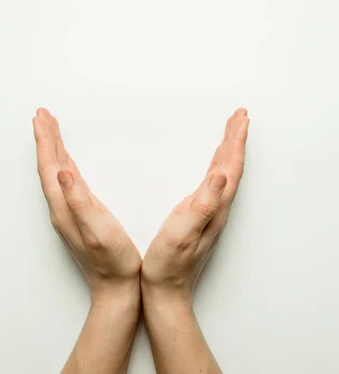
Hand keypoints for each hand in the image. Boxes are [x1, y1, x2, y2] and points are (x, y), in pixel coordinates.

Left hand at [32, 107, 141, 304]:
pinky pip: (65, 181)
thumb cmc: (113, 260)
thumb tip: (63, 172)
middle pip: (49, 166)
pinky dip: (63, 163)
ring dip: (52, 148)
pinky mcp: (78, 214)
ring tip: (50, 129)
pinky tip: (66, 160)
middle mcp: (61, 208)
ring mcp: (68, 212)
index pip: (49, 167)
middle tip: (43, 115)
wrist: (117, 287)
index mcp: (64, 208)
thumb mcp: (97, 229)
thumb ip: (79, 200)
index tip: (42, 118)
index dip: (45, 140)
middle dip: (45, 138)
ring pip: (56, 172)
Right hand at [141, 107, 249, 305]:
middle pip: (232, 166)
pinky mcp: (201, 216)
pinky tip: (214, 163)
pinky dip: (218, 165)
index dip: (235, 141)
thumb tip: (220, 175)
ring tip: (230, 131)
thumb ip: (203, 204)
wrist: (166, 290)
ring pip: (225, 173)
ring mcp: (210, 213)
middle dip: (235, 138)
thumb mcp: (183, 231)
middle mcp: (217, 208)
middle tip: (239, 116)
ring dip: (229, 150)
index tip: (240, 118)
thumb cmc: (169, 263)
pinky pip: (215, 182)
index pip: (230, 167)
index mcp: (214, 207)